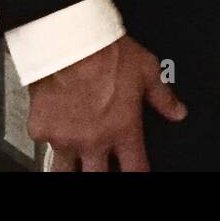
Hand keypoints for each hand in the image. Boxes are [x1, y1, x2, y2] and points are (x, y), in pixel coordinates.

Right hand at [27, 35, 186, 171]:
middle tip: (101, 165)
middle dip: (100, 174)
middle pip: (95, 179)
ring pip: (64, 172)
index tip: (137, 172)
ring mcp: (65, 140)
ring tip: (75, 160)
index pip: (135, 170)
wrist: (70, 41)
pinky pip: (44, 143)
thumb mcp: (147, 69)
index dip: (138, 174)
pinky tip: (55, 124)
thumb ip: (163, 96)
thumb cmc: (108, 52)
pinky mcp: (41, 132)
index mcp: (122, 129)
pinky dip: (50, 137)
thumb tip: (178, 112)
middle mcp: (94, 141)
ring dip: (71, 167)